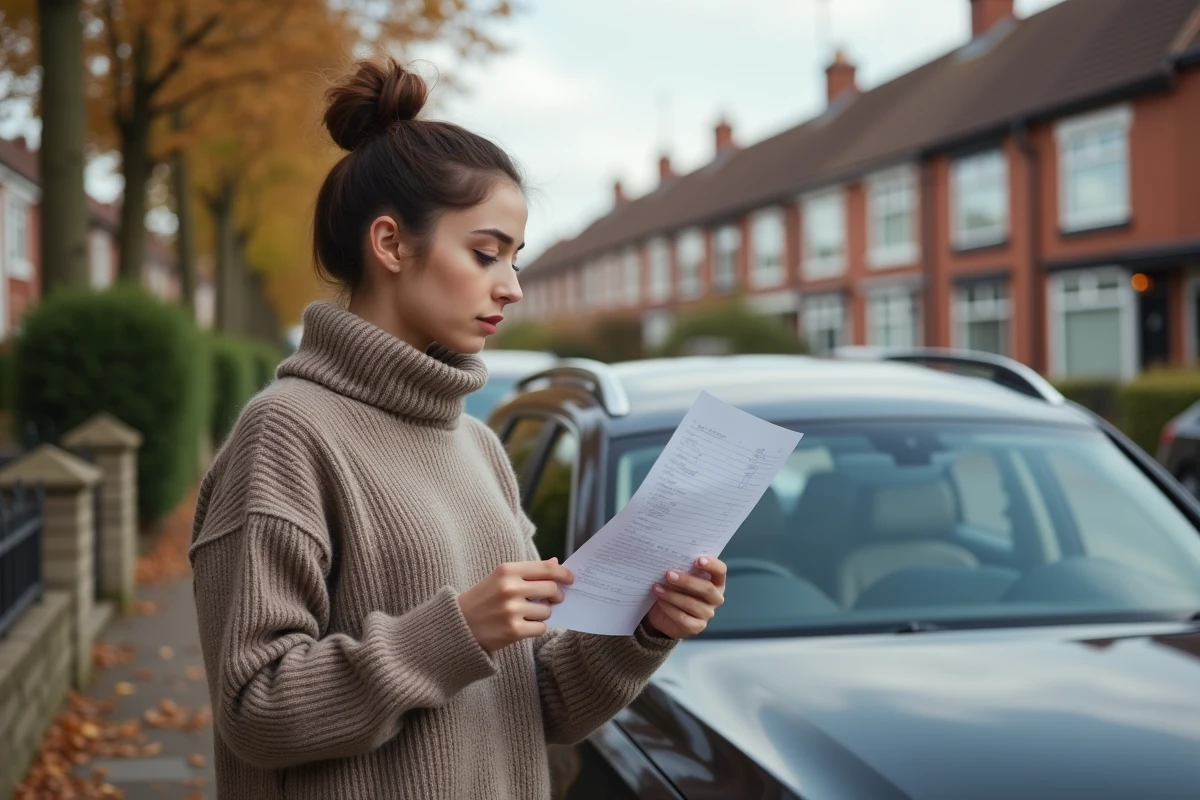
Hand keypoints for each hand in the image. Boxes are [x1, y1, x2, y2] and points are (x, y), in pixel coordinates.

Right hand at [458, 558, 574, 652]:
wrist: (457, 625)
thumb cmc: (482, 599)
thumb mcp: (500, 578)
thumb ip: (528, 571)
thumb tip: (556, 563)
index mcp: (507, 570)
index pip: (547, 568)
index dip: (564, 573)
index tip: (570, 579)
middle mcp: (510, 588)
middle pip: (552, 589)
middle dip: (557, 596)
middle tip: (554, 600)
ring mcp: (511, 610)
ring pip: (547, 611)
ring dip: (543, 613)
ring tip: (528, 614)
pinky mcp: (513, 631)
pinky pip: (541, 628)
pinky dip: (536, 628)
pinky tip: (524, 626)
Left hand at [645, 557, 725, 638]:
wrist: (663, 613)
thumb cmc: (675, 588)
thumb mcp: (680, 576)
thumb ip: (682, 568)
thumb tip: (671, 559)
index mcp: (716, 581)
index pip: (720, 571)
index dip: (712, 565)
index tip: (697, 560)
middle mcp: (715, 598)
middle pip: (707, 589)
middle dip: (687, 581)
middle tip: (669, 574)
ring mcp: (707, 614)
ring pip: (692, 604)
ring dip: (672, 595)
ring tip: (657, 587)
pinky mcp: (696, 627)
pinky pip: (683, 618)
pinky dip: (669, 608)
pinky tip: (659, 600)